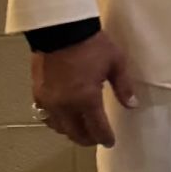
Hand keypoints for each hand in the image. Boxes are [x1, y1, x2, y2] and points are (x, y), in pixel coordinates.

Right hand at [31, 32, 136, 146]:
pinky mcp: (37, 94)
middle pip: (76, 133)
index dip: (105, 138)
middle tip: (97, 138)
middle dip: (88, 139)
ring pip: (59, 128)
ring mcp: (49, 101)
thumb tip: (133, 105)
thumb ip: (124, 87)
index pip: (97, 128)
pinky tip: (64, 116)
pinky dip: (57, 121)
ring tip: (82, 128)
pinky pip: (46, 116)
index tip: (110, 142)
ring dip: (72, 131)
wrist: (61, 29)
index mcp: (86, 99)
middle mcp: (65, 106)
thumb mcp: (116, 63)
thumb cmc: (92, 45)